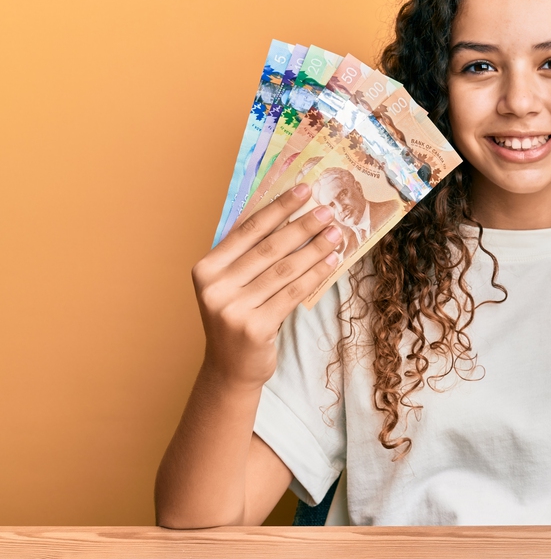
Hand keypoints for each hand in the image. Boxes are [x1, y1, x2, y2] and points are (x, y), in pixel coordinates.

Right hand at [191, 184, 342, 387]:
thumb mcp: (233, 284)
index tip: (303, 190)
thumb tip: (291, 215)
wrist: (230, 368)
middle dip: (302, 226)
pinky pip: (292, 293)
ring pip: (284, 270)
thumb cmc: (237, 317)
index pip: (248, 230)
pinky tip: (331, 262)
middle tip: (327, 211)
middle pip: (268, 248)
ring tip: (336, 234)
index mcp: (206, 268)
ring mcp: (232, 309)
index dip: (278, 208)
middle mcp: (215, 287)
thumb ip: (250, 254)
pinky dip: (314, 275)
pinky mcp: (254, 327)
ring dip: (314, 249)